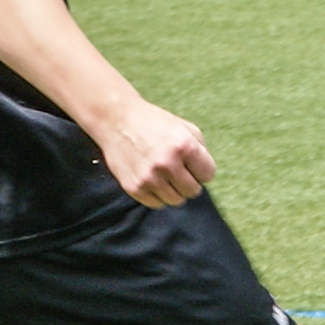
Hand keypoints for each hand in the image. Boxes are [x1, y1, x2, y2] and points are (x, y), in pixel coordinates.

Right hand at [97, 99, 214, 207]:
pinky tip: (151, 178)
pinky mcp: (134, 188)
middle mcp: (167, 163)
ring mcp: (149, 177)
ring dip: (174, 190)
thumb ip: (201, 151)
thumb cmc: (155, 124)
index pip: (208, 175)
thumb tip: (205, 178)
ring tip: (164, 174)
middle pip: (193, 191)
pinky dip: (157, 194)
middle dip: (189, 181)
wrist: (116, 120)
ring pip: (176, 201)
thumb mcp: (184, 128)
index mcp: (184, 146)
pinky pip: (157, 204)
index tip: (191, 162)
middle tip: (178, 170)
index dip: (201, 169)